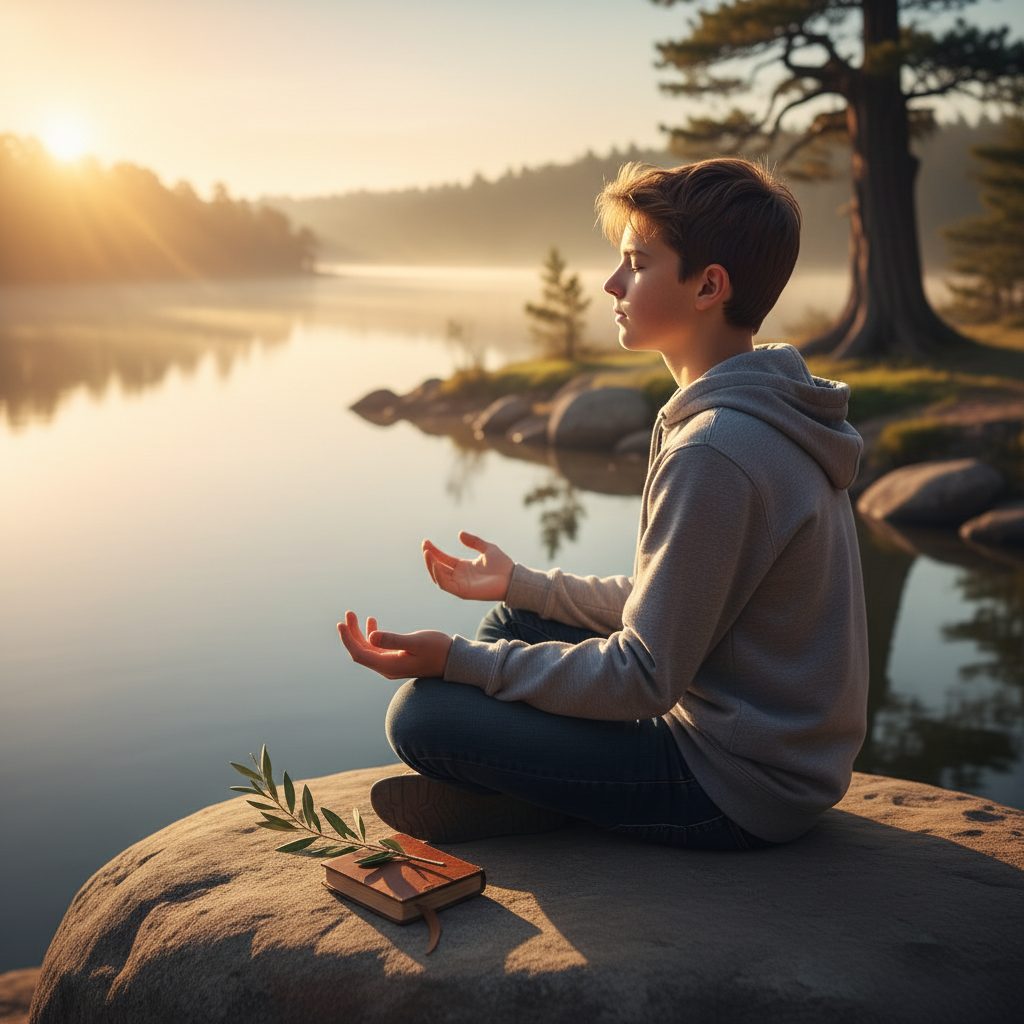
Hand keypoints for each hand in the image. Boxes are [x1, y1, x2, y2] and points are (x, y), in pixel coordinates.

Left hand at [336, 611, 452, 679]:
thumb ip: (393, 640)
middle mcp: (386, 668)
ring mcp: (391, 664)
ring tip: (356, 616)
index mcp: (388, 666)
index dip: (348, 639)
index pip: (359, 654)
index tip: (341, 623)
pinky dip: (372, 636)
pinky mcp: (397, 659)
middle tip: (349, 613)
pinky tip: (372, 623)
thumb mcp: (416, 642)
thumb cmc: (437, 650)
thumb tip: (371, 637)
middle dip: (351, 633)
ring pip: (368, 649)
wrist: (453, 661)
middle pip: (361, 651)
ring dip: (360, 633)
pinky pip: (377, 649)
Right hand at [422, 530, 513, 601]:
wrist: (512, 578)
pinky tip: (435, 564)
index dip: (434, 551)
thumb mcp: (487, 548)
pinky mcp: (462, 592)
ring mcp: (459, 585)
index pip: (443, 559)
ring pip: (438, 577)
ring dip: (431, 565)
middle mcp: (459, 576)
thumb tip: (459, 533)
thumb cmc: (502, 565)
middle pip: (438, 567)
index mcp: (462, 567)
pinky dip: (438, 575)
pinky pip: (445, 585)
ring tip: (427, 553)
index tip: (426, 541)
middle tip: (424, 546)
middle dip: (429, 557)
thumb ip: (474, 541)